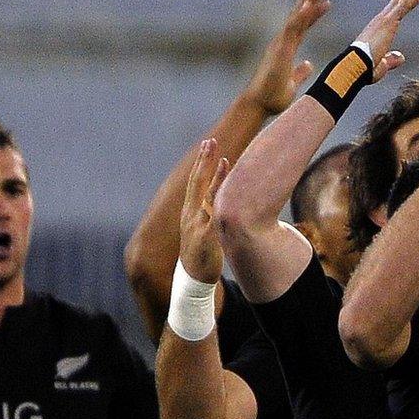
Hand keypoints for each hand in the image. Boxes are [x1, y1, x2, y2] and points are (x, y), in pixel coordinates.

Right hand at [178, 139, 231, 283]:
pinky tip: (228, 195)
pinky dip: (221, 206)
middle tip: (210, 141)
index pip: (195, 181)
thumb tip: (221, 195)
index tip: (208, 144)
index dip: (201, 162)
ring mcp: (197, 225)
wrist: (192, 277)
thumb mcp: (203, 227)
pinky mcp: (206, 238)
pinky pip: (215, 219)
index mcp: (189, 210)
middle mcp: (191, 214)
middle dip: (204, 161)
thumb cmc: (202, 251)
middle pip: (197, 182)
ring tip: (225, 161)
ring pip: (208, 197)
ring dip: (216, 179)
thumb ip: (210, 211)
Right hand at [246, 0, 331, 111]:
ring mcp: (280, 43)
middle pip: (300, 15)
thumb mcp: (293, 83)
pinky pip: (292, 28)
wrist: (259, 105)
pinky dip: (302, 15)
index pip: (303, 26)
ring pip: (297, 16)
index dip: (314, 14)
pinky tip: (311, 3)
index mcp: (287, 49)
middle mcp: (283, 42)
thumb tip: (309, 64)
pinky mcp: (280, 48)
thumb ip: (300, 72)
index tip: (326, 2)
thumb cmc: (272, 97)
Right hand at [353, 0, 418, 81]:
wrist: (354, 67)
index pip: (397, 10)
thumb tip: (400, 57)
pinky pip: (405, 4)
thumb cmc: (364, 69)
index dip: (408, 0)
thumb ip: (390, 59)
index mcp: (380, 28)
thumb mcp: (381, 64)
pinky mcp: (389, 21)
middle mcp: (382, 19)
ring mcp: (385, 19)